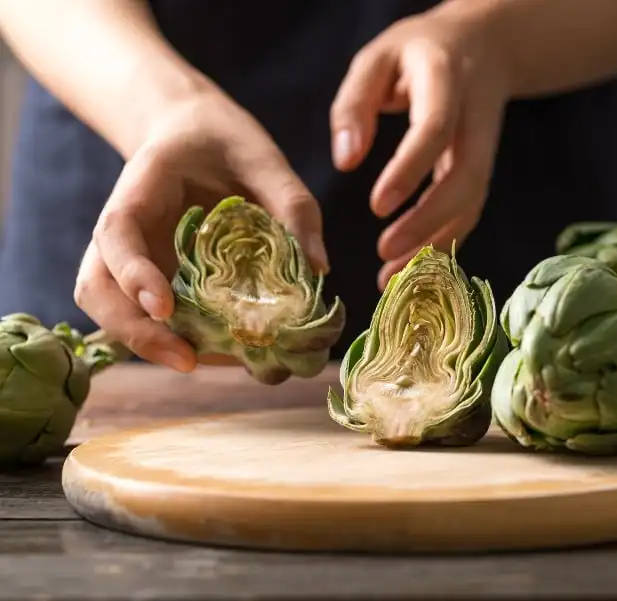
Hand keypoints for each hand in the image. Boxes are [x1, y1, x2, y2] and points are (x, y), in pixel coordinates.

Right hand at [73, 92, 327, 372]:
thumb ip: (292, 205)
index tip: (163, 307)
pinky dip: (180, 342)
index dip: (134, 274)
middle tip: (188, 360)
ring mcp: (132, 262)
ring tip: (213, 365)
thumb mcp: (264, 159)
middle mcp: (124, 235)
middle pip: (98, 290)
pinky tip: (227, 354)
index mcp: (140, 191)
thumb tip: (318, 269)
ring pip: (114, 313)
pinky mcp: (152, 282)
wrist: (195, 136)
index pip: (117, 235)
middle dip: (135, 332)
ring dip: (154, 346)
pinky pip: (151, 320)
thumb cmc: (225, 143)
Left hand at [330, 3, 509, 288]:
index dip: (410, 171)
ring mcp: (485, 147)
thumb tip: (345, 161)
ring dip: (436, 243)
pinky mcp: (483, 169)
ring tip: (391, 276)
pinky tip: (413, 264)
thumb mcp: (377, 58)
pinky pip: (470, 210)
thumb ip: (355, 104)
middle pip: (464, 178)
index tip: (377, 207)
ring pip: (472, 203)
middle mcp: (474, 118)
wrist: (483, 45)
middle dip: (427, 221)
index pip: (435, 130)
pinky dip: (444, 242)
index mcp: (446, 80)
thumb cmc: (416, 51)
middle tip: (384, 254)